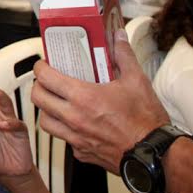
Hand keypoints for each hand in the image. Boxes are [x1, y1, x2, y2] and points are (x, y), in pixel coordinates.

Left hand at [31, 28, 170, 171]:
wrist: (154, 154)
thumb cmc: (146, 121)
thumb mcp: (137, 81)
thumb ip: (124, 56)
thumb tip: (119, 38)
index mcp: (84, 97)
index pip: (46, 78)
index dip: (41, 68)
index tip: (44, 64)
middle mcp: (75, 118)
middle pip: (38, 99)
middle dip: (38, 86)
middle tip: (46, 81)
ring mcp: (76, 138)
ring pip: (45, 122)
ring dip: (46, 110)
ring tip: (56, 102)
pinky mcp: (82, 153)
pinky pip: (63, 139)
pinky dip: (64, 130)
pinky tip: (75, 123)